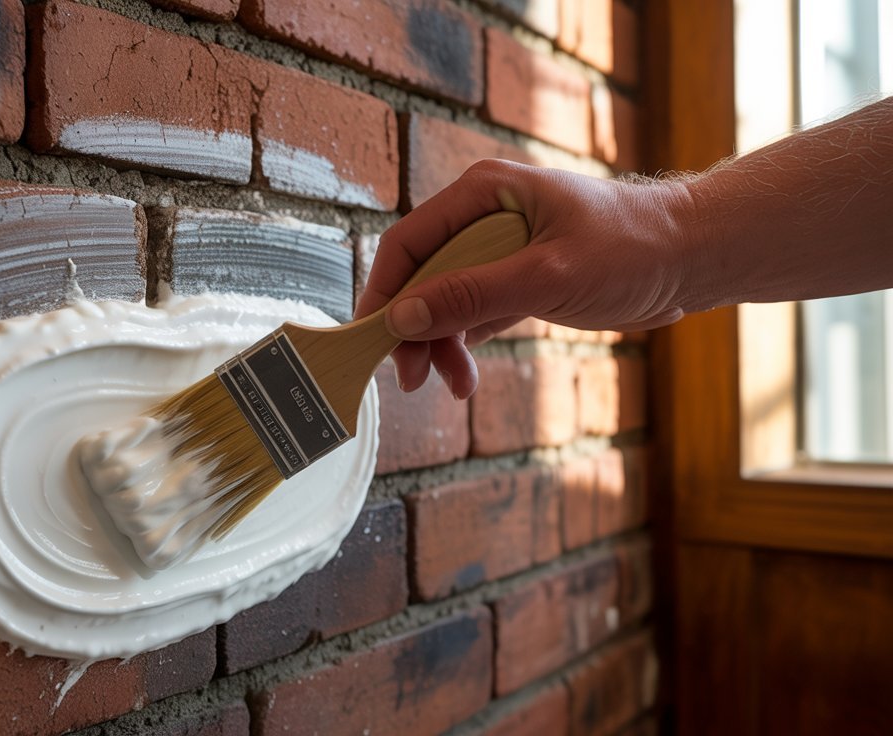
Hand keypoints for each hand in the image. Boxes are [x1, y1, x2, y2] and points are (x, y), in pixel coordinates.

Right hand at [355, 159, 696, 396]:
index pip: (409, 242)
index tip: (371, 340)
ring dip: (439, 345)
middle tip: (410, 379)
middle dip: (413, 330)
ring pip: (442, 301)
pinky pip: (469, 313)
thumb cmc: (632, 249)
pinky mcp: (513, 277)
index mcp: (484, 193)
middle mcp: (482, 216)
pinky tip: (464, 376)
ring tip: (453, 386)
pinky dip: (462, 345)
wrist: (692, 257)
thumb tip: (404, 317)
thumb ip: (473, 295)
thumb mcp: (548, 276)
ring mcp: (496, 248)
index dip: (384, 292)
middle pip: (421, 276)